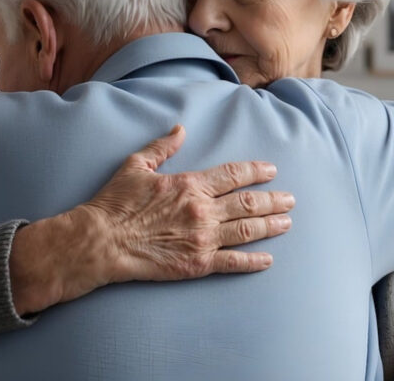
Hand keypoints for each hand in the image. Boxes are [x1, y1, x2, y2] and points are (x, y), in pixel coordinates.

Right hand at [10, 125, 293, 314]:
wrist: (103, 240)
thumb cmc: (116, 202)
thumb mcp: (136, 165)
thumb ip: (162, 147)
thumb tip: (180, 129)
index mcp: (190, 184)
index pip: (233, 175)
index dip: (256, 172)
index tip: (271, 170)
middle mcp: (202, 210)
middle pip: (248, 203)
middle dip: (273, 200)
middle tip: (290, 199)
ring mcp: (203, 238)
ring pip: (247, 230)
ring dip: (271, 226)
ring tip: (287, 222)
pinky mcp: (198, 263)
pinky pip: (233, 262)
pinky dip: (254, 261)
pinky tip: (268, 259)